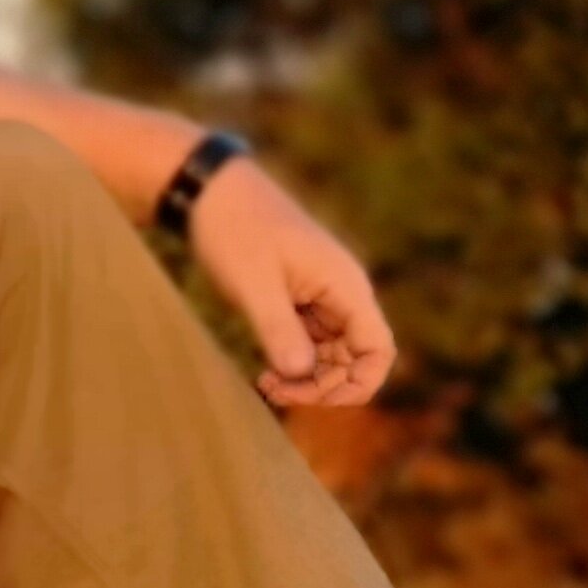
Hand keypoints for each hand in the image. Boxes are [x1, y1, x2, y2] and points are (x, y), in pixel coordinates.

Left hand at [185, 158, 397, 408]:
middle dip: (322, 385)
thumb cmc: (234, 228)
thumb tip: (300, 374)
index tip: (311, 396)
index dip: (356, 384)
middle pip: (355, 360)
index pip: (378, 350)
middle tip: (272, 390)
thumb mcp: (252, 282)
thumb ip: (277, 328)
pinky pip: (310, 343)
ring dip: (305, 378)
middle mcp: (343, 292)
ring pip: (332, 355)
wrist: (209, 191)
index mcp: (345, 285)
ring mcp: (322, 297)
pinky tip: (264, 370)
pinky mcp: (299, 300)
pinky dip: (292, 362)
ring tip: (264, 383)